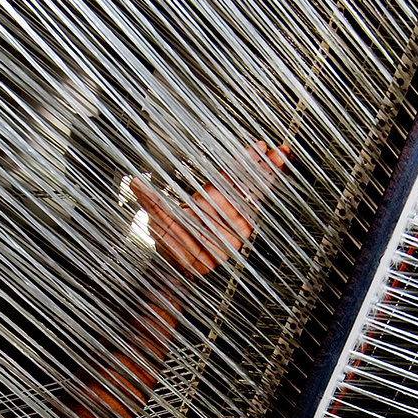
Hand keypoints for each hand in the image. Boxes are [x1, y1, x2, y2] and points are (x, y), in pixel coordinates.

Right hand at [128, 141, 288, 277]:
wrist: (179, 270)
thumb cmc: (170, 242)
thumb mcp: (159, 220)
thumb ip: (152, 201)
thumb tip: (135, 184)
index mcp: (204, 206)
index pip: (229, 178)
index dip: (244, 161)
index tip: (259, 147)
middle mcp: (223, 215)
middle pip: (249, 186)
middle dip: (266, 167)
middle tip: (282, 150)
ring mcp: (235, 225)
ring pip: (255, 196)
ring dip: (270, 177)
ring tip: (282, 158)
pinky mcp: (241, 234)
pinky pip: (256, 209)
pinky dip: (265, 194)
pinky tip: (274, 180)